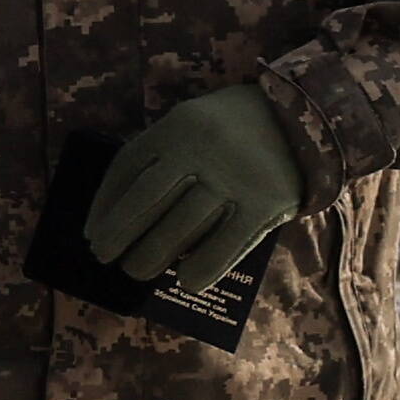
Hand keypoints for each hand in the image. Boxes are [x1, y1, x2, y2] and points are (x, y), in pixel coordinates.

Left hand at [86, 85, 308, 295]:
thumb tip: (118, 214)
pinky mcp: (266, 202)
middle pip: (148, 201)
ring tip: (137, 271)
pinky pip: (228, 242)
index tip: (91, 233)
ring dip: (153, 254)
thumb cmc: (232, 129)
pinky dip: (204, 266)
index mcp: (177, 126)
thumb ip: (163, 156)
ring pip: (182, 225)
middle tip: (106, 258)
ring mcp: (234, 176)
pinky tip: (186, 282)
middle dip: (120, 234)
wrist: (308, 118)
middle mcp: (201, 150)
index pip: (127, 169)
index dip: (105, 205)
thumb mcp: (192, 124)